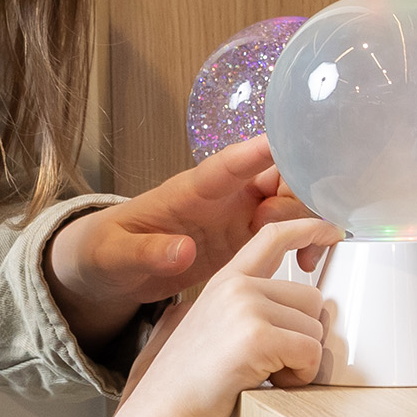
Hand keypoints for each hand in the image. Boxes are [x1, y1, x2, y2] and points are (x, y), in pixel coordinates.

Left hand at [46, 135, 317, 345]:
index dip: (257, 152)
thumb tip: (182, 251)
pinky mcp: (247, 239)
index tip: (282, 146)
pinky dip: (308, 240)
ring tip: (307, 257)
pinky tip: (306, 265)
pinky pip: (291, 230)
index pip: (229, 164)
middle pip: (278, 175)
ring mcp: (239, 216)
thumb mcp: (114, 257)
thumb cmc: (106, 252)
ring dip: (310, 220)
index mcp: (191, 190)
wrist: (109, 270)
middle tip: (286, 233)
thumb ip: (146, 252)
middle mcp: (223, 196)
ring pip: (292, 201)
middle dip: (297, 196)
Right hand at [93, 217, 338, 416]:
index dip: (308, 229)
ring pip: (315, 329)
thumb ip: (249, 304)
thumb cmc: (190, 377)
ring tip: (265, 373)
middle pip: (311, 298)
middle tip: (271, 360)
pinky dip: (300, 376)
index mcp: (226, 280)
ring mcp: (247, 308)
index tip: (332, 231)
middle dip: (303, 335)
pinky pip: (310, 353)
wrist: (166, 407)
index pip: (272, 236)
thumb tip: (300, 308)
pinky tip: (272, 383)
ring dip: (300, 360)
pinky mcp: (259, 337)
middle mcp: (238, 287)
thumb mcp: (214, 322)